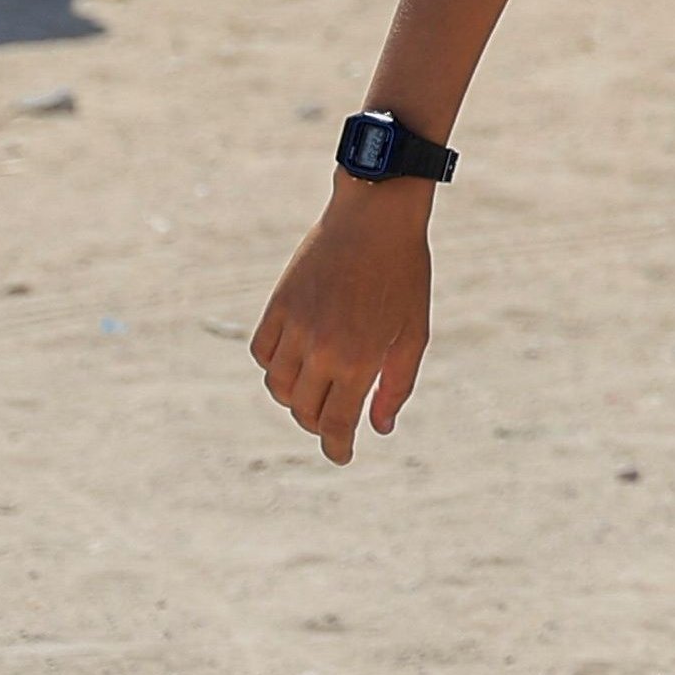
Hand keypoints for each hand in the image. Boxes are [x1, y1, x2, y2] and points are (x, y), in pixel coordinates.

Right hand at [251, 178, 434, 464]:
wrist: (375, 218)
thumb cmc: (404, 276)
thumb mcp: (413, 334)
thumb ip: (396, 386)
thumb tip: (378, 428)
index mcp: (359, 360)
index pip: (337, 424)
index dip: (337, 447)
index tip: (341, 455)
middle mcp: (321, 349)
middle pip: (304, 411)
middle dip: (319, 424)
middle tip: (335, 420)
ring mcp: (295, 327)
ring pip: (277, 386)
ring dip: (294, 398)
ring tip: (315, 390)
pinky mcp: (278, 306)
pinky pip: (262, 353)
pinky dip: (274, 366)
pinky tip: (294, 361)